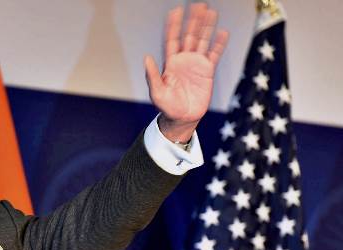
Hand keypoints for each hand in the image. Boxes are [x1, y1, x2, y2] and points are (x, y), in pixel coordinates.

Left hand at [145, 3, 228, 141]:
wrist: (182, 118)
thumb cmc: (167, 107)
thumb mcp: (157, 92)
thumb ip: (152, 75)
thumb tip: (146, 58)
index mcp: (170, 62)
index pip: (172, 39)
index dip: (174, 25)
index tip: (176, 11)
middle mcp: (183, 60)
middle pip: (189, 35)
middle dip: (193, 21)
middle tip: (198, 5)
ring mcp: (196, 64)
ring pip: (202, 41)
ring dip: (206, 27)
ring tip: (211, 12)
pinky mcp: (207, 71)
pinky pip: (214, 54)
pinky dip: (219, 44)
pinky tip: (223, 32)